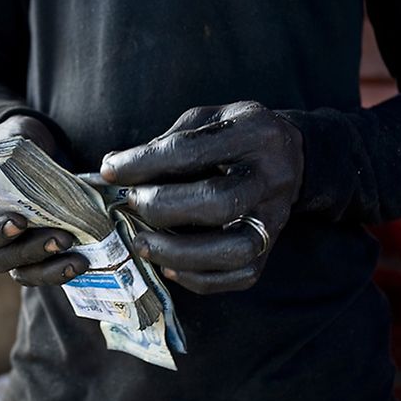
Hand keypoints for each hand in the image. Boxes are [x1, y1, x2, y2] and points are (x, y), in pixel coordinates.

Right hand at [0, 115, 89, 285]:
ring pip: (23, 272)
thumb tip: (13, 151)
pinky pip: (44, 272)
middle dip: (31, 251)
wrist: (36, 155)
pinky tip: (83, 262)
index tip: (18, 222)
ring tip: (78, 259)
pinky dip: (62, 270)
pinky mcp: (36, 256)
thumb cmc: (14, 147)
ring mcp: (11, 250)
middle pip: (0, 258)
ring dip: (50, 269)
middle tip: (62, 238)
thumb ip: (7, 146)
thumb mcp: (8, 139)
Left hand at [100, 101, 303, 293]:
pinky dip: (200, 278)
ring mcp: (276, 217)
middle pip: (216, 202)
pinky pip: (241, 275)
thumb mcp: (205, 121)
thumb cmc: (234, 136)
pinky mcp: (272, 246)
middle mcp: (272, 178)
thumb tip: (113, 168)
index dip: (143, 163)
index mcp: (254, 133)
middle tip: (132, 204)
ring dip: (179, 253)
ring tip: (143, 244)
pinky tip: (170, 267)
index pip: (191, 151)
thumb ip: (164, 143)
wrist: (289, 155)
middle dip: (163, 208)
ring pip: (234, 250)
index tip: (111, 171)